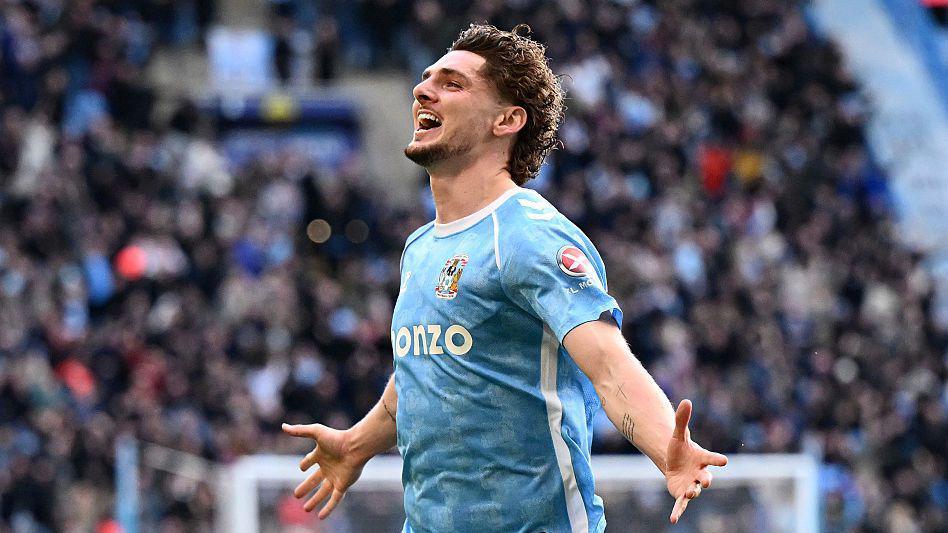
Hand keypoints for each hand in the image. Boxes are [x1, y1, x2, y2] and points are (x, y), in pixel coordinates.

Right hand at [282, 423, 367, 518]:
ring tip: (305, 509)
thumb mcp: (316, 432)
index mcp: (321, 454)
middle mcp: (328, 467)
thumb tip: (283, 426)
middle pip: (314, 480)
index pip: (310, 460)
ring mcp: (335, 477)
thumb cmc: (337, 438)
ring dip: (315, 500)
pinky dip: (328, 508)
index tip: (302, 467)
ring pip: (323, 492)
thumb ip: (299, 430)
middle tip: (296, 494)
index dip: (305, 464)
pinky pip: (335, 500)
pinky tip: (321, 516)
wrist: (356, 447)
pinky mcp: (343, 485)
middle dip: (306, 487)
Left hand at [664, 399, 727, 523]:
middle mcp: (700, 474)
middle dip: (706, 480)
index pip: (713, 459)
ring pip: (694, 491)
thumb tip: (686, 400)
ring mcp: (692, 485)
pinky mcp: (681, 494)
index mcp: (702, 459)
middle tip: (705, 481)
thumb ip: (682, 420)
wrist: (673, 462)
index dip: (718, 460)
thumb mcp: (678, 434)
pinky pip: (681, 504)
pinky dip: (678, 512)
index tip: (724, 460)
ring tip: (690, 494)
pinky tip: (673, 520)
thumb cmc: (679, 449)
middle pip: (706, 477)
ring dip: (693, 493)